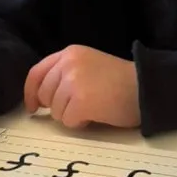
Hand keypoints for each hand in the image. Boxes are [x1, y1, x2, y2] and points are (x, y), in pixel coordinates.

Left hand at [24, 45, 139, 129]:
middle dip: (58, 106)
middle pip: (44, 95)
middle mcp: (68, 63)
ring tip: (93, 108)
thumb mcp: (89, 65)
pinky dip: (80, 123)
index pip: (36, 73)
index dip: (31, 92)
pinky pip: (68, 121)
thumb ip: (65, 74)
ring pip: (55, 111)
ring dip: (71, 115)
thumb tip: (41, 100)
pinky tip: (96, 115)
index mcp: (69, 53)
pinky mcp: (81, 101)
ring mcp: (73, 81)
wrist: (146, 87)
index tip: (33, 107)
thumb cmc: (121, 81)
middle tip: (80, 106)